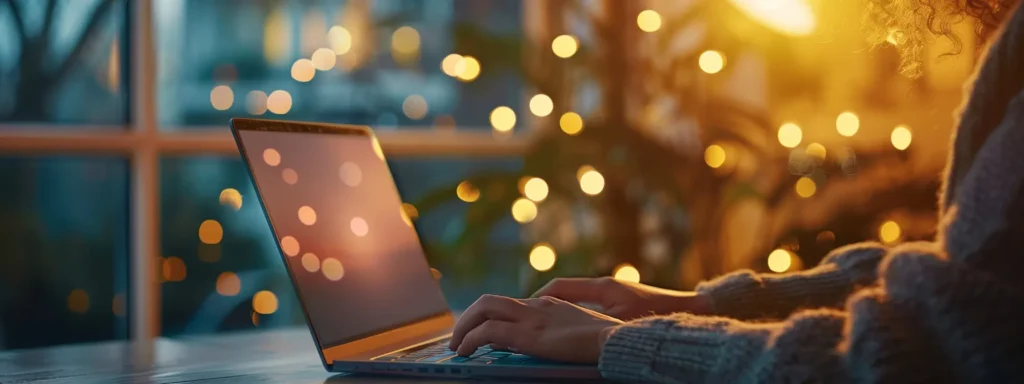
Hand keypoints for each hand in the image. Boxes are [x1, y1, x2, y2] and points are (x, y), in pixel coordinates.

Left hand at [449, 294, 622, 363]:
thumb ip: (560, 331)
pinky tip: (465, 352)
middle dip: (468, 318)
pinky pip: (487, 332)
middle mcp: (536, 305)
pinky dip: (470, 339)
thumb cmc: (606, 340)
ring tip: (457, 346)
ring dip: (464, 327)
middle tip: (459, 337)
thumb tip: (544, 342)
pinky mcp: (528, 335)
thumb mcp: (580, 331)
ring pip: (483, 309)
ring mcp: (531, 318)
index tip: (479, 332)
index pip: (510, 304)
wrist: (616, 340)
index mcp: (549, 304)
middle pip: (489, 301)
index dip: (489, 317)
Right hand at [533, 277, 712, 319]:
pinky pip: (590, 305)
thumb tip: (563, 318)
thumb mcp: (620, 320)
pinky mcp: (623, 300)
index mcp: (602, 286)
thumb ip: (590, 318)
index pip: (559, 288)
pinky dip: (576, 314)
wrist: (691, 309)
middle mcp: (606, 285)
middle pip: (564, 292)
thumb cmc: (657, 314)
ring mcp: (614, 292)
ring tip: (543, 325)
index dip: (538, 299)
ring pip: (576, 299)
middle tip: (526, 318)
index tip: (523, 311)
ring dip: (559, 310)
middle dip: (544, 303)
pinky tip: (573, 330)